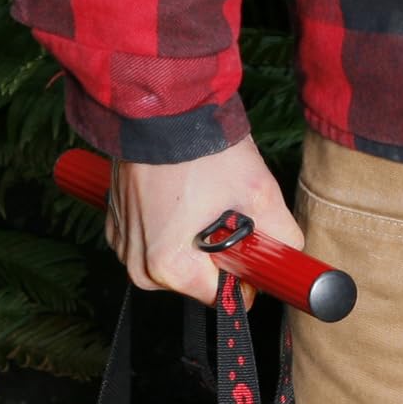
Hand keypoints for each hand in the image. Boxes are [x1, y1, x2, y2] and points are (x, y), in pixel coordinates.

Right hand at [104, 137, 303, 309]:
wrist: (160, 106)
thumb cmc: (202, 147)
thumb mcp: (259, 193)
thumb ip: (283, 239)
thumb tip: (288, 257)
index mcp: (169, 267)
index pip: (220, 297)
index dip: (244, 272)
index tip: (251, 244)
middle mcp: (138, 264)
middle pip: (194, 280)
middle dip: (215, 254)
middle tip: (226, 211)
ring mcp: (122, 244)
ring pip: (173, 260)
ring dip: (192, 238)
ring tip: (201, 196)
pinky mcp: (114, 223)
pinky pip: (150, 240)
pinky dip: (169, 224)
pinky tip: (179, 191)